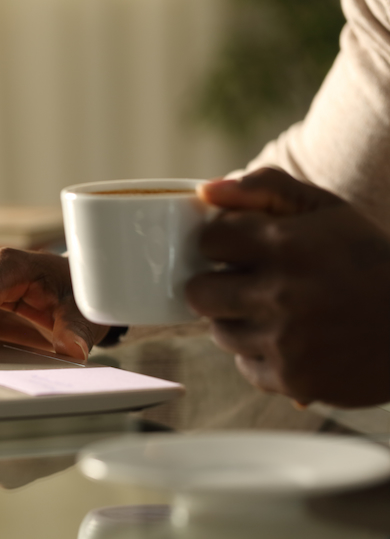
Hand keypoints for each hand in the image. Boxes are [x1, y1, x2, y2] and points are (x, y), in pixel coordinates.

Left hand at [186, 168, 389, 406]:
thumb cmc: (370, 259)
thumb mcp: (328, 209)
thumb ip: (266, 188)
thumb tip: (204, 192)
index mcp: (287, 244)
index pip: (209, 240)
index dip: (223, 242)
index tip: (240, 248)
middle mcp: (281, 293)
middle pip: (198, 291)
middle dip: (216, 284)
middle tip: (244, 283)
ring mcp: (286, 341)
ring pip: (218, 331)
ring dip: (237, 320)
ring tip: (275, 312)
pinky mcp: (294, 380)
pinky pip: (245, 366)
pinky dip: (262, 355)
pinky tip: (292, 341)